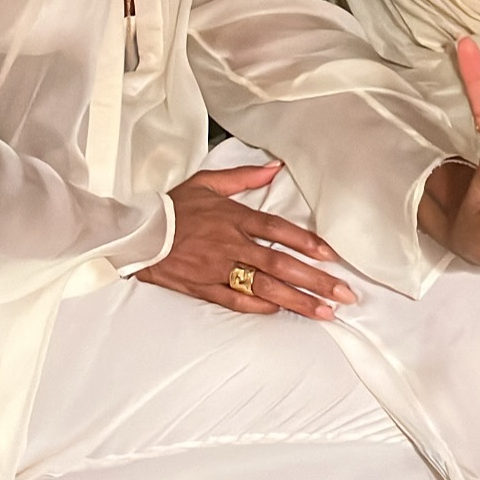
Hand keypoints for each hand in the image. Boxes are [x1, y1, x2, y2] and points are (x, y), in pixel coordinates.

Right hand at [136, 161, 356, 320]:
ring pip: (264, 288)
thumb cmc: (172, 207)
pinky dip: (259, 307)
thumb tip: (274, 168)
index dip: (306, 242)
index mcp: (233, 217)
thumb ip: (243, 177)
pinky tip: (281, 311)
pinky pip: (235, 301)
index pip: (277, 230)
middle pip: (280, 265)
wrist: (134, 233)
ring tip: (325, 312)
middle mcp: (230, 244)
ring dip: (297, 300)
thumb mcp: (206, 183)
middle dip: (316, 281)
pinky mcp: (203, 287)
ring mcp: (217, 269)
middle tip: (344, 294)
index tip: (331, 256)